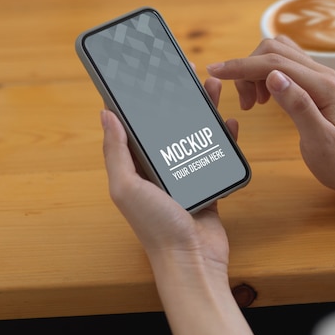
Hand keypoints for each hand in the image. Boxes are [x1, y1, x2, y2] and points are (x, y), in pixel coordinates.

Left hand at [101, 77, 236, 273]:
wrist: (192, 259)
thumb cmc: (156, 227)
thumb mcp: (126, 186)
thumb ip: (116, 151)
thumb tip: (105, 115)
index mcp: (136, 168)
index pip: (135, 126)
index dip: (139, 100)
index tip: (147, 75)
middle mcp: (158, 170)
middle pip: (168, 125)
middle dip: (176, 99)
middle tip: (186, 74)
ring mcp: (184, 177)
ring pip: (194, 136)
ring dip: (202, 111)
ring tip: (211, 87)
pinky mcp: (207, 185)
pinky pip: (215, 156)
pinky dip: (222, 138)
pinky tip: (229, 122)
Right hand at [207, 36, 334, 198]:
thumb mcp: (320, 141)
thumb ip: (298, 106)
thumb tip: (273, 77)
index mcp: (322, 85)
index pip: (273, 63)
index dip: (241, 66)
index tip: (215, 72)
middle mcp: (321, 74)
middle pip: (273, 50)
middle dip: (247, 69)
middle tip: (244, 104)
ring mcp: (318, 78)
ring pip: (278, 54)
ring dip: (256, 71)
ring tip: (253, 103)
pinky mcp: (314, 86)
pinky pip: (285, 67)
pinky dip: (266, 76)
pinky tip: (265, 98)